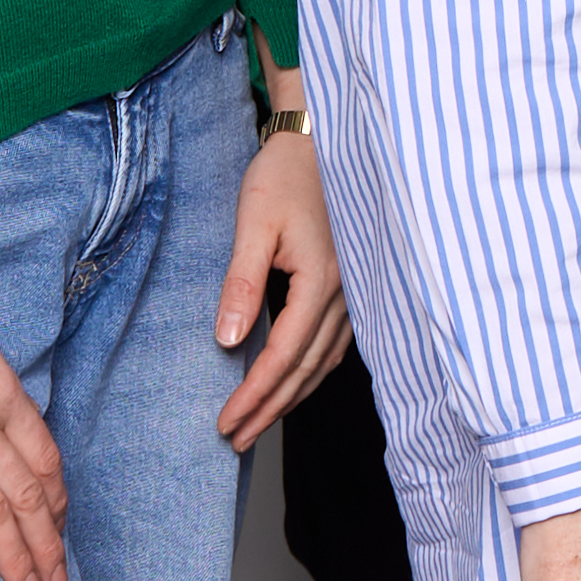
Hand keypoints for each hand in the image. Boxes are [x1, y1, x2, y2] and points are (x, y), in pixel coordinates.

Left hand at [214, 71, 348, 450]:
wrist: (320, 142)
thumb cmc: (284, 176)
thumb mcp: (253, 224)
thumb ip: (242, 283)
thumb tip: (228, 340)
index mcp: (321, 282)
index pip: (283, 357)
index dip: (254, 396)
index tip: (226, 423)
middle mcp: (346, 294)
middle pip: (307, 370)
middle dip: (271, 409)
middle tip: (237, 439)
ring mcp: (355, 292)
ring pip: (325, 362)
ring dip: (292, 396)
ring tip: (260, 420)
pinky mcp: (353, 285)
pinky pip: (335, 344)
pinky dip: (312, 371)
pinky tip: (295, 379)